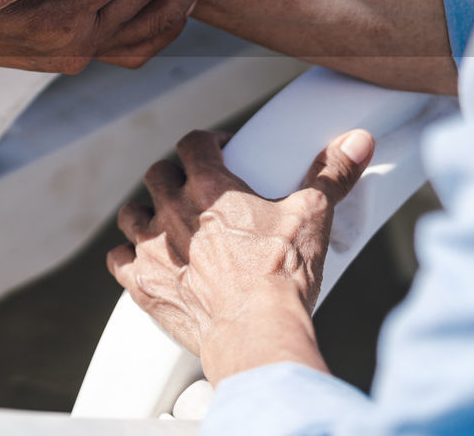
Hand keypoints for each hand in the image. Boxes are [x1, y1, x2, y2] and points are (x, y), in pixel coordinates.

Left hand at [106, 127, 374, 382]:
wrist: (257, 333)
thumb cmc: (282, 276)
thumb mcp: (312, 217)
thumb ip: (331, 174)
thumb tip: (356, 140)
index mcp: (209, 187)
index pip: (192, 144)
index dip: (205, 143)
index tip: (218, 151)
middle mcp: (172, 212)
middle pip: (158, 176)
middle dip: (175, 176)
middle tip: (195, 189)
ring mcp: (152, 248)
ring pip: (131, 213)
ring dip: (147, 214)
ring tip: (167, 223)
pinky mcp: (143, 283)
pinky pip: (118, 259)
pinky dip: (129, 257)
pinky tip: (145, 260)